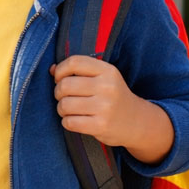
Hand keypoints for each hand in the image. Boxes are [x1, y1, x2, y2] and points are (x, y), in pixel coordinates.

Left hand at [51, 56, 173, 162]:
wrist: (137, 121)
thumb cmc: (113, 97)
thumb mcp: (103, 78)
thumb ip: (79, 71)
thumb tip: (51, 70)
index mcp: (107, 71)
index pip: (74, 62)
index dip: (60, 70)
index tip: (60, 78)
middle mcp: (107, 87)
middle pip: (65, 85)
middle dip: (58, 93)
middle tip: (64, 97)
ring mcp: (105, 107)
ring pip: (64, 105)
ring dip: (61, 109)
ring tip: (70, 110)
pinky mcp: (100, 125)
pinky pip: (69, 122)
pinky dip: (67, 122)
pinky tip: (75, 120)